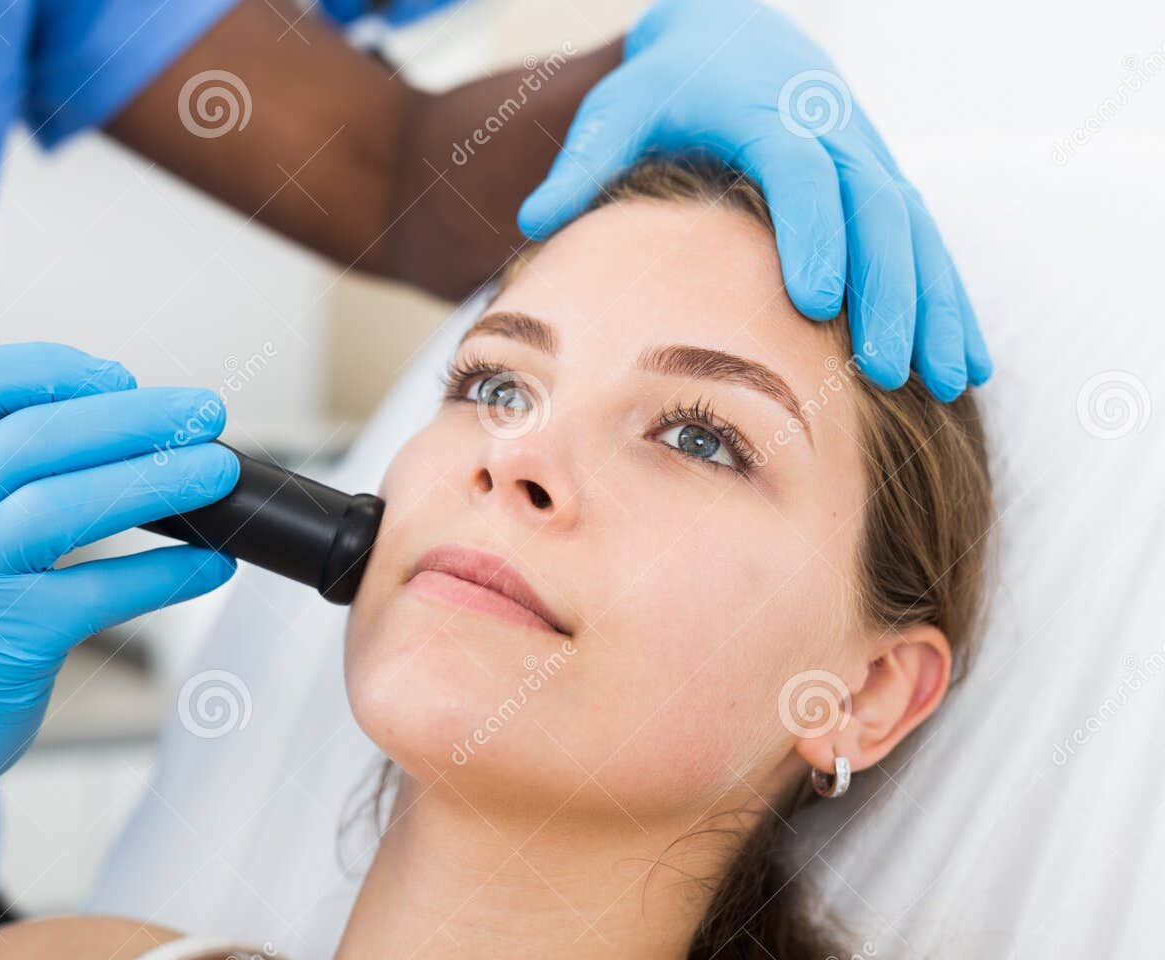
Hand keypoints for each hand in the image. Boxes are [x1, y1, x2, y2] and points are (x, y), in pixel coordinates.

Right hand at [0, 344, 239, 852]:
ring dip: (162, 481)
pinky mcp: (4, 637)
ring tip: (220, 471)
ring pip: (73, 507)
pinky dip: (167, 574)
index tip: (121, 375)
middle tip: (205, 412)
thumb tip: (119, 418)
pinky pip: (103, 592)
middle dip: (139, 418)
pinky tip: (211, 565)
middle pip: (41, 438)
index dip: (55, 370)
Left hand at [517, 0, 989, 398]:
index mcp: (772, 115)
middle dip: (890, 291)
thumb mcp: (621, 107)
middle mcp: (836, 134)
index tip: (815, 302)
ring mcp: (869, 159)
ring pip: (916, 233)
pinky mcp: (885, 185)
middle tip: (891, 370)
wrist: (735, 35)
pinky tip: (966, 363)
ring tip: (950, 382)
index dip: (814, 234)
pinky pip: (928, 243)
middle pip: (877, 213)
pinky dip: (949, 300)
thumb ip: (584, 161)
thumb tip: (534, 217)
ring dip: (936, 306)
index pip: (804, 174)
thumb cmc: (668, 85)